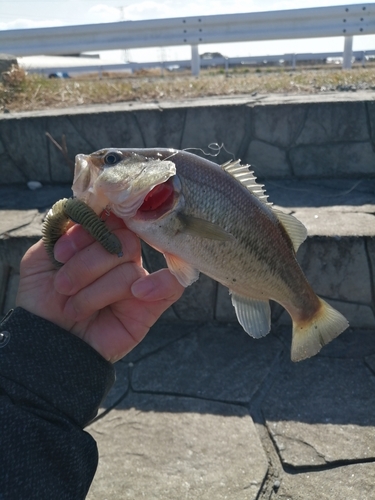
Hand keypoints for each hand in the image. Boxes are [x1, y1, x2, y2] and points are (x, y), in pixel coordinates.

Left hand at [16, 215, 183, 361]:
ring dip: (94, 289)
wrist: (47, 342)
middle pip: (123, 240)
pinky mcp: (151, 305)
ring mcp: (138, 279)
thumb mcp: (41, 257)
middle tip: (62, 286)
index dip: (88, 230)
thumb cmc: (43, 300)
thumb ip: (65, 228)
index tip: (60, 252)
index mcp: (100, 241)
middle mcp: (122, 257)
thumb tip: (90, 208)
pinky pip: (173, 284)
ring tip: (73, 308)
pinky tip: (137, 292)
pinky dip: (158, 284)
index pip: (112, 218)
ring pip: (130, 266)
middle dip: (87, 263)